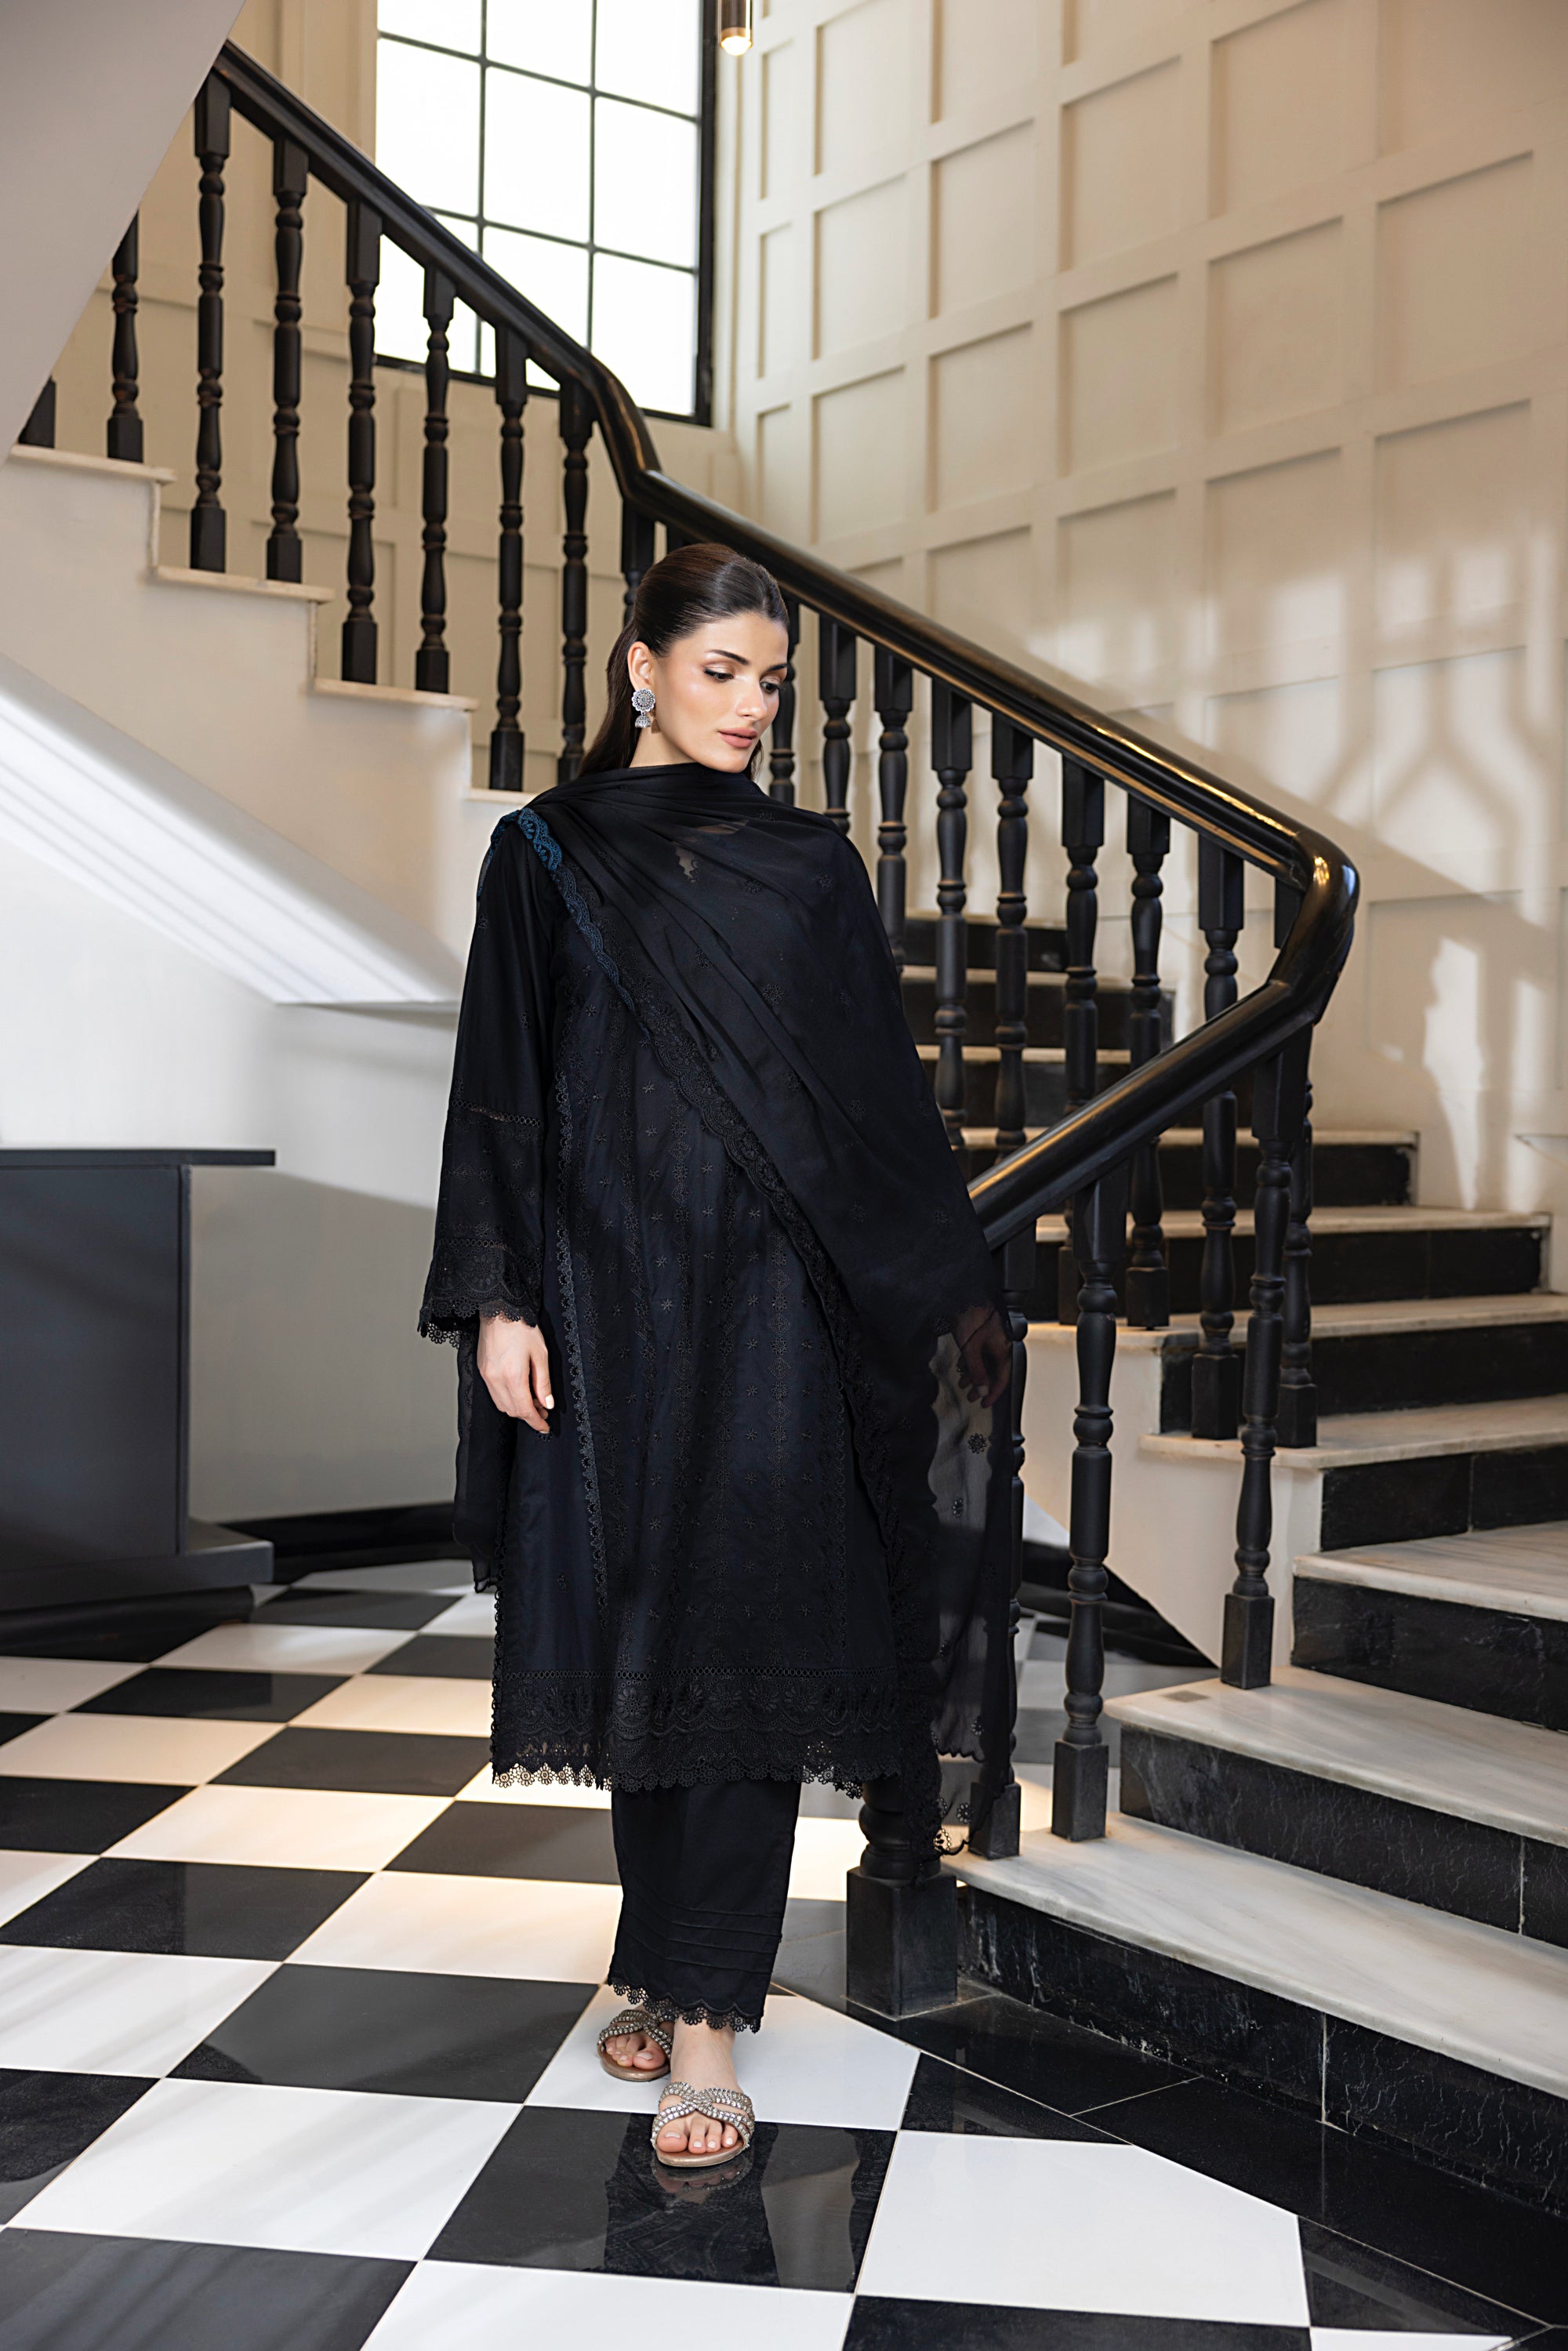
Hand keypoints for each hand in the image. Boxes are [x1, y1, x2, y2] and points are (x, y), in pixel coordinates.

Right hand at [478, 1313, 553, 1434]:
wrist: (499, 1309)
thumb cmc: (521, 1327)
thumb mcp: (541, 1354)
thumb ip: (543, 1382)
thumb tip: (547, 1404)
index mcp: (513, 1377)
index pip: (524, 1410)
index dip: (536, 1422)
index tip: (545, 1427)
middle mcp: (496, 1380)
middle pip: (512, 1410)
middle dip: (528, 1415)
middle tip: (543, 1410)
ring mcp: (486, 1376)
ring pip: (502, 1404)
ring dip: (517, 1408)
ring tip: (532, 1400)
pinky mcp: (481, 1370)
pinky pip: (494, 1394)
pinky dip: (507, 1398)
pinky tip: (518, 1391)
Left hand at [954, 1303, 1010, 1408]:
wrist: (964, 1295)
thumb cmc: (971, 1316)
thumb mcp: (971, 1349)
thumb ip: (977, 1370)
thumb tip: (982, 1388)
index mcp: (1004, 1349)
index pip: (1003, 1378)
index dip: (993, 1393)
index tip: (984, 1402)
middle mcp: (1001, 1345)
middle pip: (994, 1371)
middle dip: (982, 1385)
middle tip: (972, 1396)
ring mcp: (993, 1338)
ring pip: (986, 1362)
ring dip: (975, 1374)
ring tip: (964, 1383)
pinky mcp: (984, 1333)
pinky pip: (981, 1353)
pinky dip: (972, 1362)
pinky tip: (963, 1367)